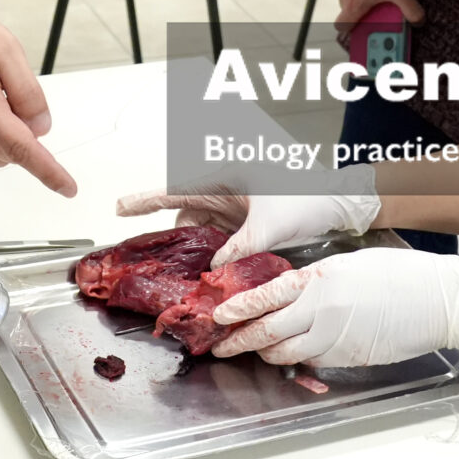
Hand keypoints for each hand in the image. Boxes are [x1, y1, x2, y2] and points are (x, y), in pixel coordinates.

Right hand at [114, 172, 380, 266]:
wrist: (340, 202)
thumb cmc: (309, 198)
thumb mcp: (269, 227)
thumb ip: (239, 249)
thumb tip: (214, 272)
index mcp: (224, 180)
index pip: (174, 190)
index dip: (144, 200)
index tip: (118, 208)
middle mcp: (224, 192)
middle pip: (186, 217)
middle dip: (175, 241)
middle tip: (161, 267)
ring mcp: (234, 208)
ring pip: (202, 232)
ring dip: (197, 253)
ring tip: (193, 278)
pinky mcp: (245, 222)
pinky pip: (219, 239)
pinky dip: (214, 256)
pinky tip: (214, 275)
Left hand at [209, 247, 458, 365]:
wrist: (438, 301)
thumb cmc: (400, 274)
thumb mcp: (348, 265)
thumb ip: (316, 281)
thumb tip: (293, 294)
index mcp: (319, 280)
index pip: (266, 296)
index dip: (238, 308)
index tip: (219, 315)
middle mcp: (321, 311)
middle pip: (267, 331)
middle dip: (239, 341)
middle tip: (221, 347)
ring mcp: (335, 339)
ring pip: (286, 354)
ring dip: (267, 354)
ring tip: (256, 351)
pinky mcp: (348, 358)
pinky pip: (314, 362)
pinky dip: (299, 360)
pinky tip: (295, 355)